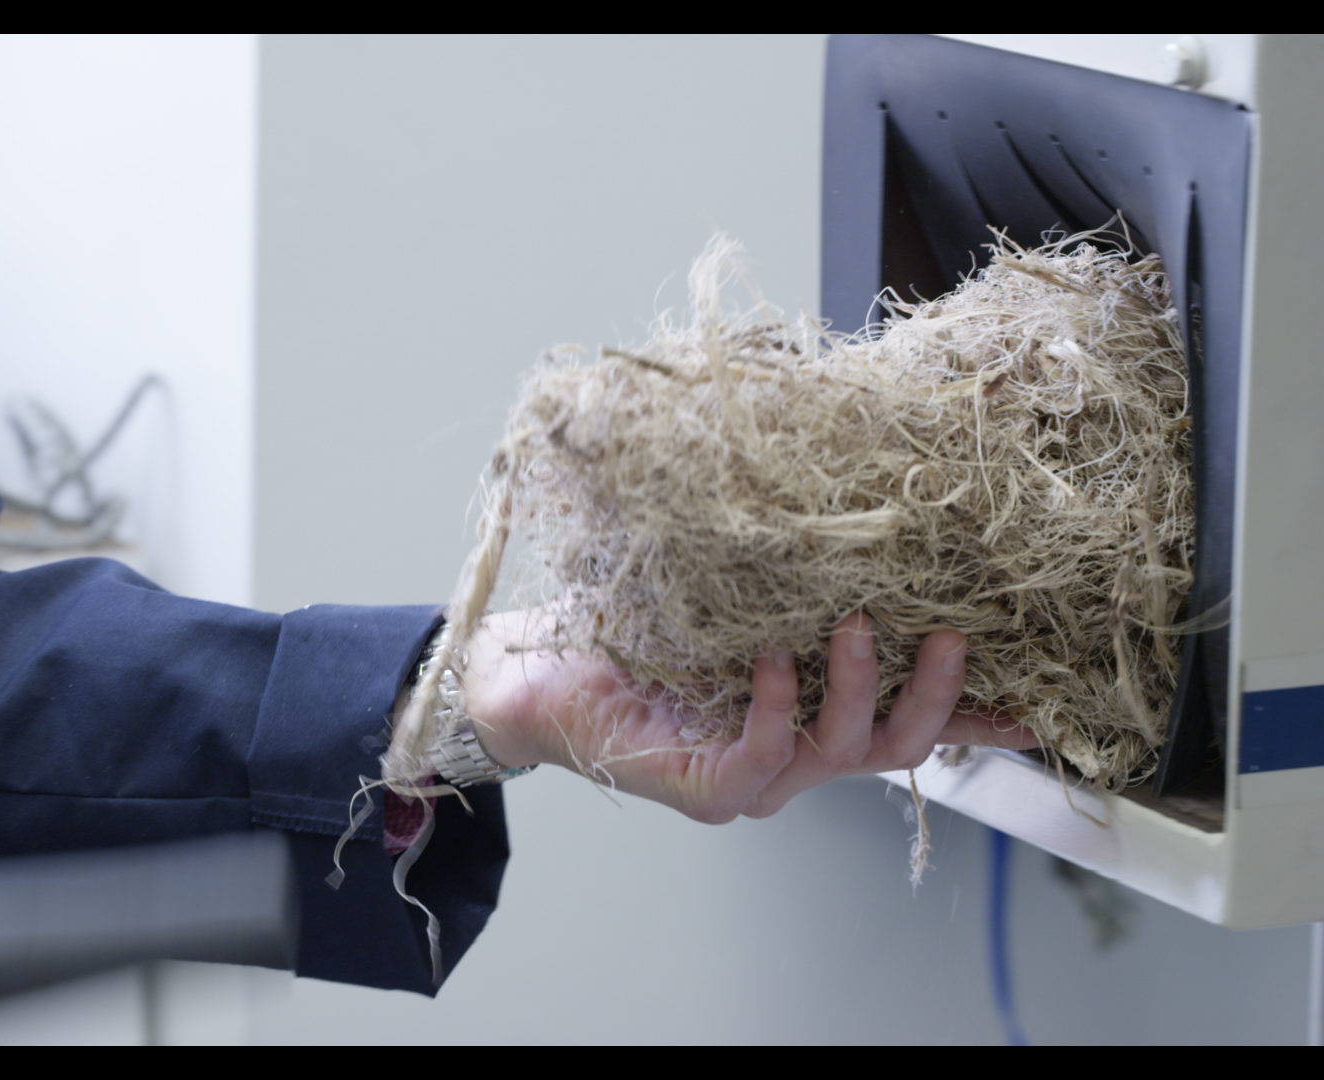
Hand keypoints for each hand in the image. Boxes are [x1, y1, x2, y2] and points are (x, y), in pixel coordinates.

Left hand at [458, 610, 1038, 822]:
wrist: (528, 672)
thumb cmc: (621, 632)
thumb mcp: (723, 599)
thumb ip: (785, 582)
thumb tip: (843, 511)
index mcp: (806, 714)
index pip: (908, 721)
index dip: (975, 716)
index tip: (1038, 698)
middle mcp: (791, 754)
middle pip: (896, 745)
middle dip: (939, 696)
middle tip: (953, 637)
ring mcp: (752, 779)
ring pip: (841, 750)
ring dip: (858, 686)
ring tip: (857, 625)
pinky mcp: (706, 788)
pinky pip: (763, 755)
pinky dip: (777, 705)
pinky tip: (773, 662)